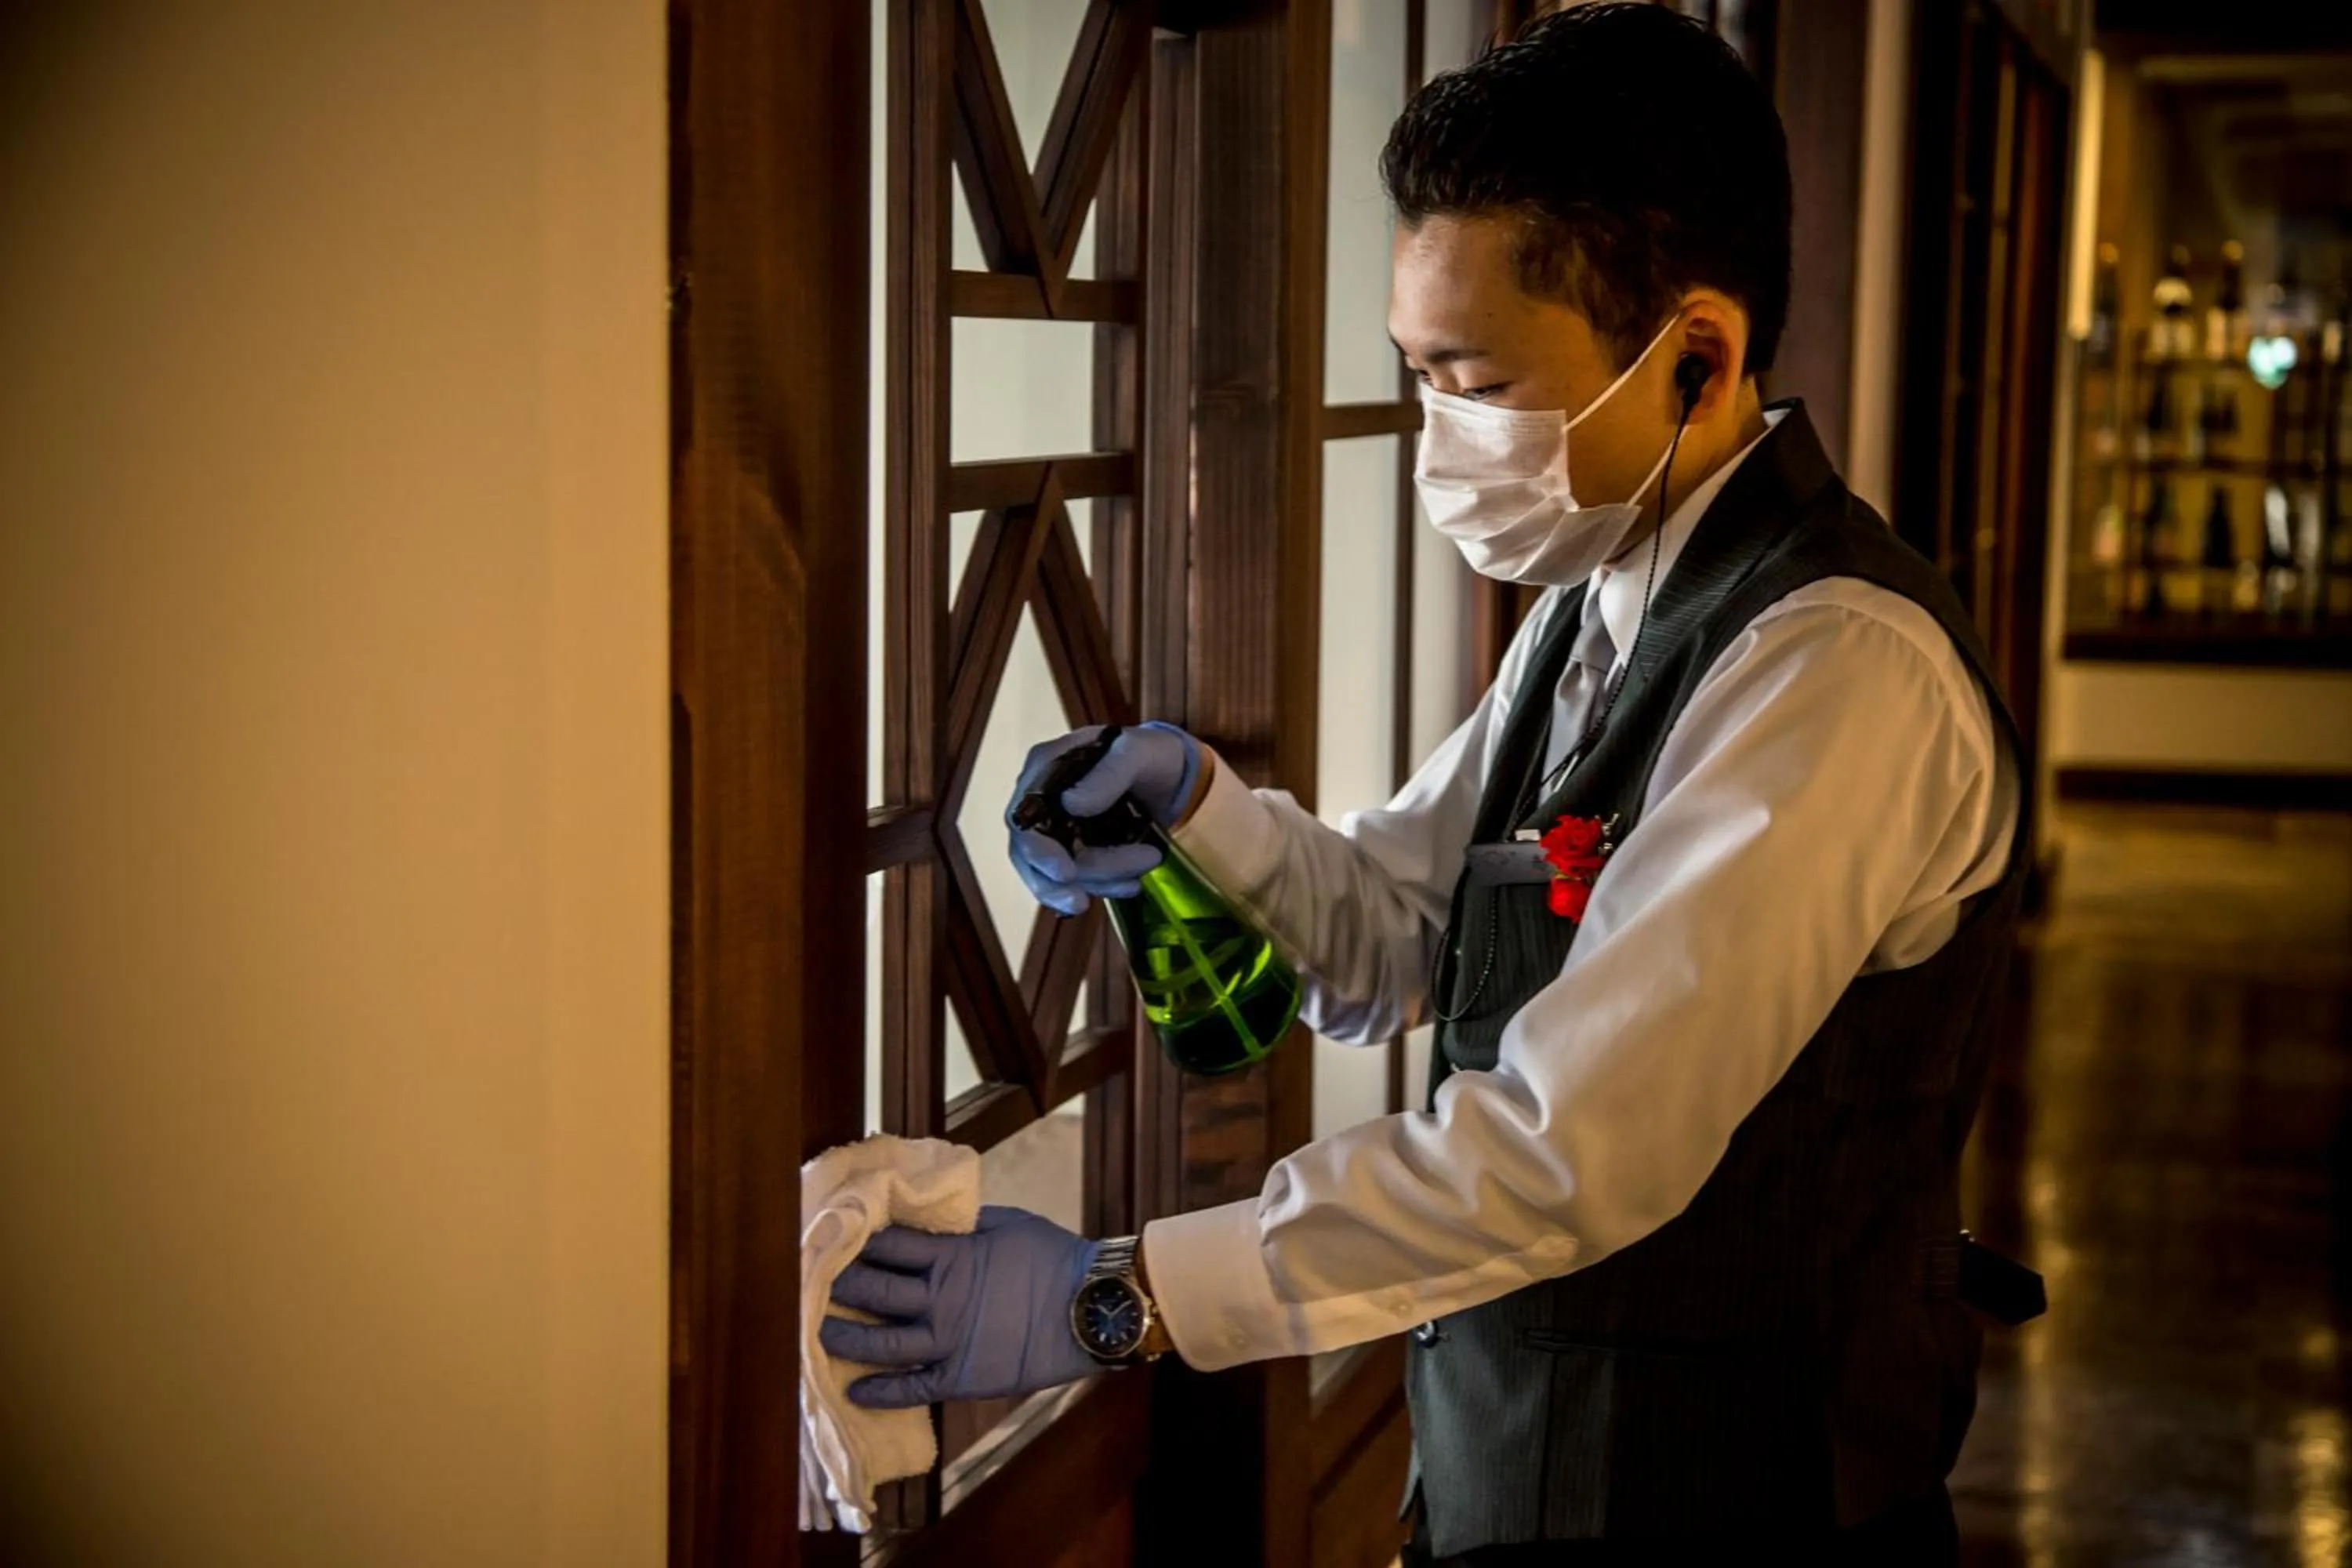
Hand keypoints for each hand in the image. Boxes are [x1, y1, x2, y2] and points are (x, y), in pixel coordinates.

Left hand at [820, 1206, 1101, 1409]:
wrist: (1092, 1307)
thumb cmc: (1054, 1257)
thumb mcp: (1006, 1224)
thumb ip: (963, 1223)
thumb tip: (929, 1212)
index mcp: (953, 1255)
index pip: (891, 1244)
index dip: (858, 1239)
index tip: (829, 1233)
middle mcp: (943, 1298)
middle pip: (877, 1290)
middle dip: (838, 1284)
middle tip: (804, 1279)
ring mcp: (950, 1341)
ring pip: (884, 1342)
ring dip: (846, 1338)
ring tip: (814, 1333)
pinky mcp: (962, 1376)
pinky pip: (914, 1388)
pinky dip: (883, 1393)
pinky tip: (855, 1392)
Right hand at [1006, 722, 1201, 916]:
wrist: (1173, 775)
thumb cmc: (1149, 754)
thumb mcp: (1137, 752)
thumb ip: (1109, 773)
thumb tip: (1071, 804)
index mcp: (1046, 767)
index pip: (1022, 815)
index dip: (1037, 850)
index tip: (1066, 872)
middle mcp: (1042, 801)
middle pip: (1031, 853)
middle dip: (1058, 883)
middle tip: (1085, 901)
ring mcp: (1057, 828)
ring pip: (1054, 874)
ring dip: (1092, 885)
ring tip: (1134, 882)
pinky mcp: (1076, 850)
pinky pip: (1076, 881)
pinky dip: (1101, 889)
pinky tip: (1130, 886)